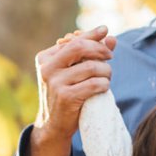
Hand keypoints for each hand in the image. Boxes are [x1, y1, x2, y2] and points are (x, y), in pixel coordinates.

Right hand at [32, 25, 116, 142]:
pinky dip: (104, 84)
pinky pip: (94, 84)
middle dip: (99, 49)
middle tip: (110, 56)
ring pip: (91, 66)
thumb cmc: (66, 95)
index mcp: (45, 58)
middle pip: (79, 47)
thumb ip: (89, 55)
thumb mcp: (73, 73)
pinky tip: (103, 88)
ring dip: (106, 71)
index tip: (105, 30)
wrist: (53, 125)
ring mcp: (55, 83)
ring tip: (106, 77)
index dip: (91, 35)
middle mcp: (47, 68)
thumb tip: (110, 37)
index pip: (72, 41)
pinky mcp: (65, 97)